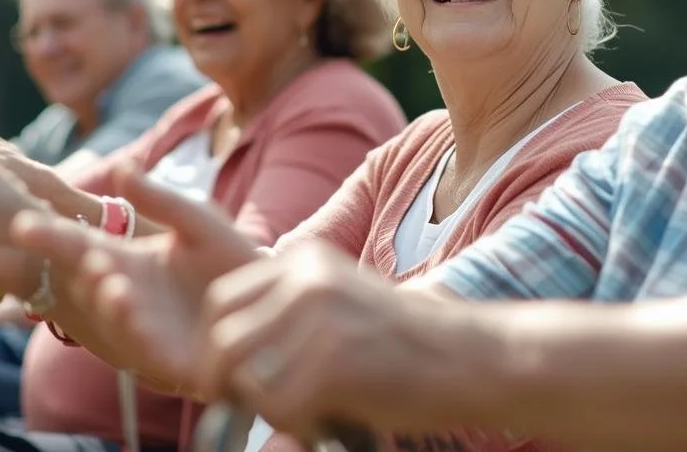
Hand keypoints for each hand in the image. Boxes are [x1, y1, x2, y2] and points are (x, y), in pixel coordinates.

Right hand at [10, 161, 261, 386]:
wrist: (277, 301)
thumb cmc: (232, 259)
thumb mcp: (197, 222)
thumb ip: (160, 199)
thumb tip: (123, 165)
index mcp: (129, 264)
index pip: (81, 248)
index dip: (51, 238)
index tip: (23, 222)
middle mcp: (129, 299)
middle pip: (90, 286)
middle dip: (76, 272)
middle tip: (78, 252)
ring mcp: (147, 331)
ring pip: (116, 321)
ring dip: (108, 303)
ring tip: (108, 279)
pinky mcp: (173, 362)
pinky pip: (148, 352)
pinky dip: (137, 333)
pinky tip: (133, 310)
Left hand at [193, 241, 478, 437]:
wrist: (471, 359)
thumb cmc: (408, 344)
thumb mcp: (342, 304)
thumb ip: (289, 314)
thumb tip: (222, 358)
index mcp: (305, 260)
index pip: (223, 300)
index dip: (214, 347)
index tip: (223, 379)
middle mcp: (306, 280)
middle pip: (223, 338)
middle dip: (222, 381)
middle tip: (243, 408)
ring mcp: (319, 319)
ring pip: (246, 379)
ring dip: (266, 408)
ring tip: (305, 413)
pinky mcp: (332, 362)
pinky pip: (278, 408)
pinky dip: (295, 426)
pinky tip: (328, 420)